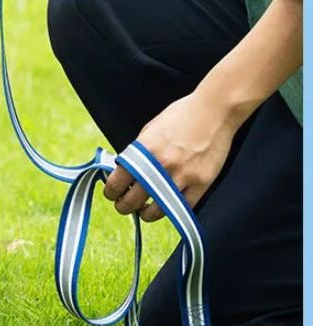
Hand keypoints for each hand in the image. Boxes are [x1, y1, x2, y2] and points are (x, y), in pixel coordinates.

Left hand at [104, 89, 235, 222]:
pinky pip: (182, 209)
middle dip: (124, 206)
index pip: (117, 182)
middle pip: (133, 201)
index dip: (111, 192)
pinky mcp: (201, 184)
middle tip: (124, 206)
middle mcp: (160, 165)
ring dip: (146, 214)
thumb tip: (123, 172)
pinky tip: (167, 205)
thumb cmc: (181, 116)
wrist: (213, 111)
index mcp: (144, 149)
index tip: (112, 194)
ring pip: (156, 211)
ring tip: (144, 210)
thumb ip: (138, 152)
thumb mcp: (151, 129)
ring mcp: (182, 177)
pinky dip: (172, 210)